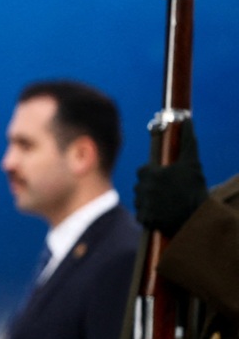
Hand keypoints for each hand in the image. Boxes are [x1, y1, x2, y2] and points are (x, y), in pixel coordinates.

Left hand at [135, 117, 206, 236]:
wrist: (197, 216)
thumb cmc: (194, 187)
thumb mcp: (192, 162)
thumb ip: (187, 140)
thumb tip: (186, 119)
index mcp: (148, 172)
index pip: (145, 170)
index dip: (155, 173)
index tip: (166, 178)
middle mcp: (141, 188)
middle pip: (143, 185)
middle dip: (153, 187)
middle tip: (170, 191)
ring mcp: (142, 205)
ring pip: (142, 199)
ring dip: (151, 200)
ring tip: (168, 202)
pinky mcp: (144, 219)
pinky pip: (144, 214)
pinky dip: (152, 214)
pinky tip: (164, 213)